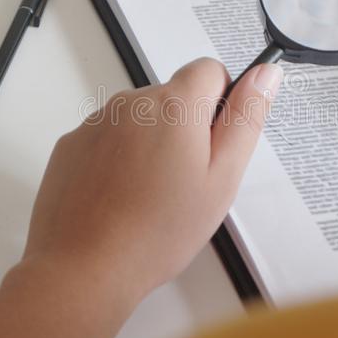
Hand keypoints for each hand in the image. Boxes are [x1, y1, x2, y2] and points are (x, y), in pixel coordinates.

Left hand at [0, 57, 282, 337]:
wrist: (84, 268)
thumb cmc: (158, 231)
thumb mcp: (222, 177)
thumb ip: (246, 118)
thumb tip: (265, 73)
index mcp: (174, 105)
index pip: (208, 70)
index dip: (221, 101)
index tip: (215, 141)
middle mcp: (131, 102)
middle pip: (172, 97)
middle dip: (185, 129)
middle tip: (186, 182)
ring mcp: (96, 122)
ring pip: (140, 120)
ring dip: (150, 144)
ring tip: (151, 197)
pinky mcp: (71, 144)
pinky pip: (108, 138)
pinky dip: (119, 159)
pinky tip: (121, 198)